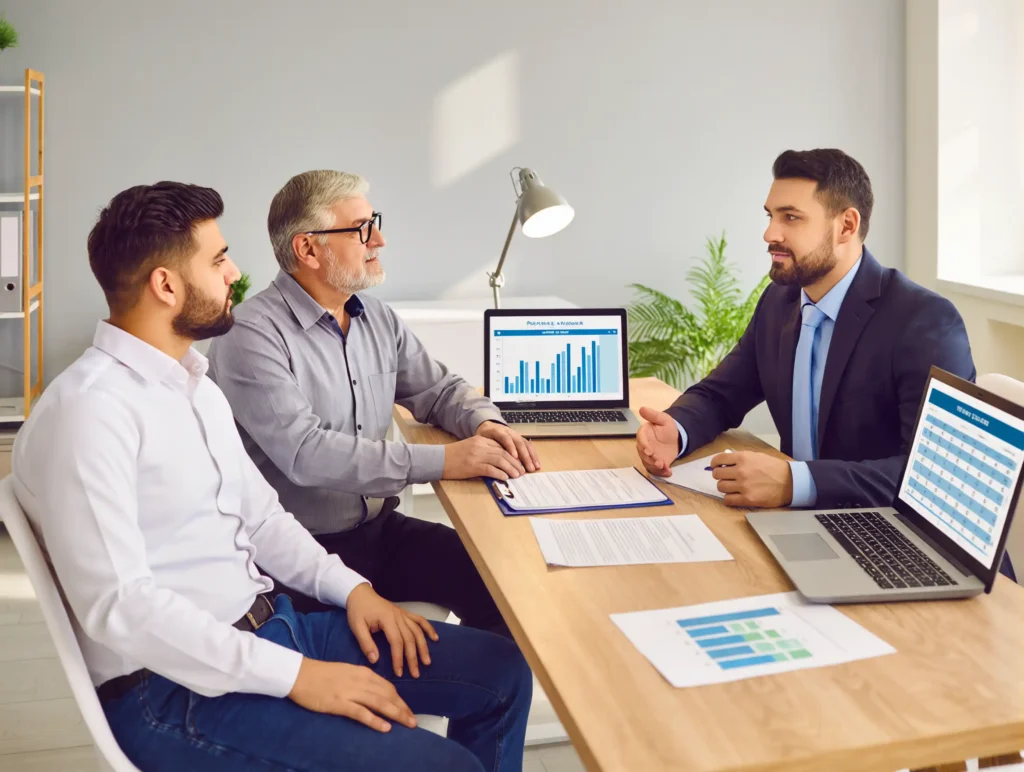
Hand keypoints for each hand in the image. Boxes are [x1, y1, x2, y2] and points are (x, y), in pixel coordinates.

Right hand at [288, 658, 415, 732]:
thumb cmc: (322, 674)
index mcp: (364, 672)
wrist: (301, 674)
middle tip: (414, 721)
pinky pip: (361, 713)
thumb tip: (377, 691)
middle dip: (402, 708)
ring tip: (408, 724)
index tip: (408, 710)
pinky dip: (375, 720)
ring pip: (380, 703)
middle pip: (388, 695)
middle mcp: (361, 681)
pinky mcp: (340, 703)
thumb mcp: (347, 672)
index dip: (400, 700)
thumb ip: (362, 680)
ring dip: (396, 714)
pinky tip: (385, 727)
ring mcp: (351, 692)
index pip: (388, 687)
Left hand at [346, 583, 438, 678]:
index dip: (399, 658)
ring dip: (423, 647)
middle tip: (415, 674)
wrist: (360, 594)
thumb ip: (366, 643)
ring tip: (427, 662)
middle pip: (410, 638)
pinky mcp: (405, 613)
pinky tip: (435, 638)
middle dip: (413, 657)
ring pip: (417, 631)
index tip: (399, 673)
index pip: (396, 642)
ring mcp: (403, 614)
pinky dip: (429, 629)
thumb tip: (375, 661)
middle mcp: (399, 616)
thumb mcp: (357, 627)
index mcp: (387, 619)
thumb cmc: (358, 611)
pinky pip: (420, 620)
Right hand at [442, 435, 523, 480]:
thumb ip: (483, 450)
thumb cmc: (453, 456)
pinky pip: (491, 469)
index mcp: (480, 440)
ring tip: (517, 475)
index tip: (519, 461)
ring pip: (500, 460)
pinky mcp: (473, 466)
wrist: (438, 459)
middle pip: (504, 453)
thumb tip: (498, 460)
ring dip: (511, 468)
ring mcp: (477, 456)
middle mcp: (480, 446)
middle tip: (522, 470)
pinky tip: (505, 478)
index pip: (501, 446)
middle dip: (515, 462)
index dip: (513, 454)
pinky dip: (500, 474)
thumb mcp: (470, 447)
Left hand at [475, 421, 539, 472]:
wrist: (488, 427)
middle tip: (528, 467)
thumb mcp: (481, 440)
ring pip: (525, 444)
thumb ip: (486, 448)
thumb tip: (490, 461)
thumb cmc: (484, 437)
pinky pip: (528, 446)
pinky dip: (533, 455)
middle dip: (524, 455)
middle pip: (518, 442)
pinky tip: (536, 464)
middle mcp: (509, 431)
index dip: (510, 446)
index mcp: (497, 431)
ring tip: (534, 467)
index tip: (514, 457)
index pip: (505, 437)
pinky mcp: (520, 438)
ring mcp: (516, 434)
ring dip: (531, 456)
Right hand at [636, 407, 681, 476]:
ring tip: (664, 467)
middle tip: (659, 462)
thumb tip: (642, 408)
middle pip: (643, 454)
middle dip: (650, 459)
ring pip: (648, 463)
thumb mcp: (663, 419)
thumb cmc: (667, 428)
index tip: (648, 451)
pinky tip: (668, 472)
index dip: (644, 445)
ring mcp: (649, 456)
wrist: (676, 438)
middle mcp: (644, 446)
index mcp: (644, 434)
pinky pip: (655, 470)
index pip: (641, 439)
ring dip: (656, 467)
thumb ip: (653, 415)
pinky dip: (661, 472)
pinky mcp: (655, 463)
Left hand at [709, 451, 792, 507]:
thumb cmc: (774, 468)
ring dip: (724, 487)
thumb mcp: (756, 456)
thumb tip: (724, 463)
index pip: (718, 460)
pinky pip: (727, 500)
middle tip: (726, 477)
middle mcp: (741, 471)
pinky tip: (734, 496)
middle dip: (720, 476)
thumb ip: (740, 458)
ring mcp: (743, 486)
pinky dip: (729, 498)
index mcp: (743, 458)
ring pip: (720, 487)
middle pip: (717, 474)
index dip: (715, 464)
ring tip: (732, 487)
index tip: (716, 466)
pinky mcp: (747, 499)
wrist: (790, 482)